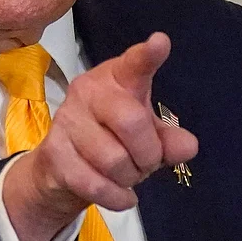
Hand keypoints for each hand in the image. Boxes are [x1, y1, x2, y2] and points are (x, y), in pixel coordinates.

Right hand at [1, 32, 198, 240]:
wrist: (62, 169)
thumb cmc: (112, 140)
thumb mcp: (147, 138)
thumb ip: (169, 141)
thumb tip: (188, 146)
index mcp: (116, 78)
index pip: (134, 64)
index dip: (148, 55)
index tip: (160, 43)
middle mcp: (88, 90)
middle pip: (131, 121)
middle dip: (148, 154)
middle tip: (146, 163)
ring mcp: (67, 120)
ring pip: (114, 159)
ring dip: (130, 178)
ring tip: (126, 175)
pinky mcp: (54, 152)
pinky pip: (96, 183)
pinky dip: (117, 197)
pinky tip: (123, 197)